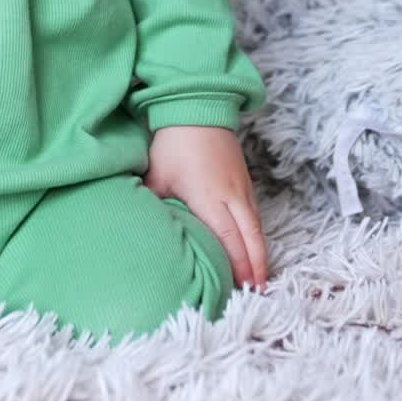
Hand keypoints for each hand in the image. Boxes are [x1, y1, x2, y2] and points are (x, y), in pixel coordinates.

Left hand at [143, 125, 267, 290]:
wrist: (198, 108)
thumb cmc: (174, 142)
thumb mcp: (157, 176)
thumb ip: (152, 206)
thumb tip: (141, 231)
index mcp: (209, 197)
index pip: (227, 238)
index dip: (237, 264)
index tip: (242, 288)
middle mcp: (231, 195)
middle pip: (250, 237)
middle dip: (255, 266)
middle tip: (258, 292)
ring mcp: (241, 187)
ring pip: (256, 226)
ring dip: (259, 252)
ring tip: (260, 278)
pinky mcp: (244, 179)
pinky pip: (255, 213)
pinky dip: (257, 234)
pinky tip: (255, 247)